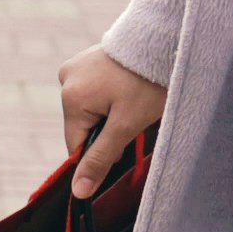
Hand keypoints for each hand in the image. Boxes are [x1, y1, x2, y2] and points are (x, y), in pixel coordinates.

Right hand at [55, 45, 166, 198]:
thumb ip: (100, 159)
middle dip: (107, 129)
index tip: (125, 142)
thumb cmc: (148, 83)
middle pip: (83, 126)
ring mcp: (76, 65)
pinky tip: (128, 87)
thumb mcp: (126, 126)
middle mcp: (66, 78)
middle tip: (134, 116)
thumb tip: (78, 192)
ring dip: (110, 112)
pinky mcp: (87, 59)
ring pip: (90, 108)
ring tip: (133, 97)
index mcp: (70, 96)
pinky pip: (94, 90)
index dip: (101, 152)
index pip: (76, 145)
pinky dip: (110, 95)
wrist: (166, 39)